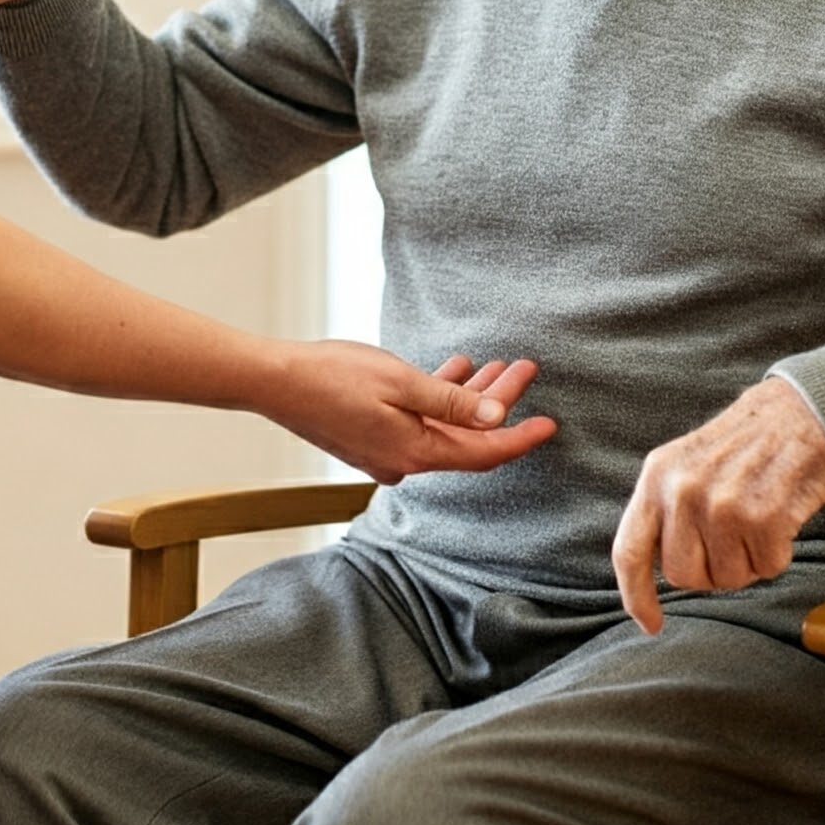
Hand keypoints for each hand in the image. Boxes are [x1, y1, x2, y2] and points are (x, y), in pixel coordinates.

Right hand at [261, 347, 555, 484]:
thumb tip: (494, 416)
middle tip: (524, 368)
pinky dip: (439, 398)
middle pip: (466, 437)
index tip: (550, 424)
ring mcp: (386, 451)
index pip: (483, 453)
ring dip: (470, 396)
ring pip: (444, 426)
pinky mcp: (371, 437)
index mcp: (415, 452)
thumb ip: (450, 400)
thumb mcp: (401, 381)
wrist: (274, 381)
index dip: (520, 437)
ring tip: (498, 363)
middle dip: (498, 402)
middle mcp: (403, 461)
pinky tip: (453, 368)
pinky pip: (419, 421)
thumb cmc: (332, 376)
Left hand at [611, 377, 824, 634]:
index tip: (649, 623)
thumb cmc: (740, 450)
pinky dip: (777, 554)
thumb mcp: (683, 466)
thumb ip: (664, 512)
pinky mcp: (762, 518)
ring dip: (746, 562)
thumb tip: (654, 571)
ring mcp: (721, 505)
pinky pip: (766, 569)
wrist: (797, 417)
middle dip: (709, 571)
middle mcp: (682, 492)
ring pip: (727, 579)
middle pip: (684, 577)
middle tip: (730, 539)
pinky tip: (778, 520)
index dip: (635, 595)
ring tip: (754, 520)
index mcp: (655, 478)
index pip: (629, 551)